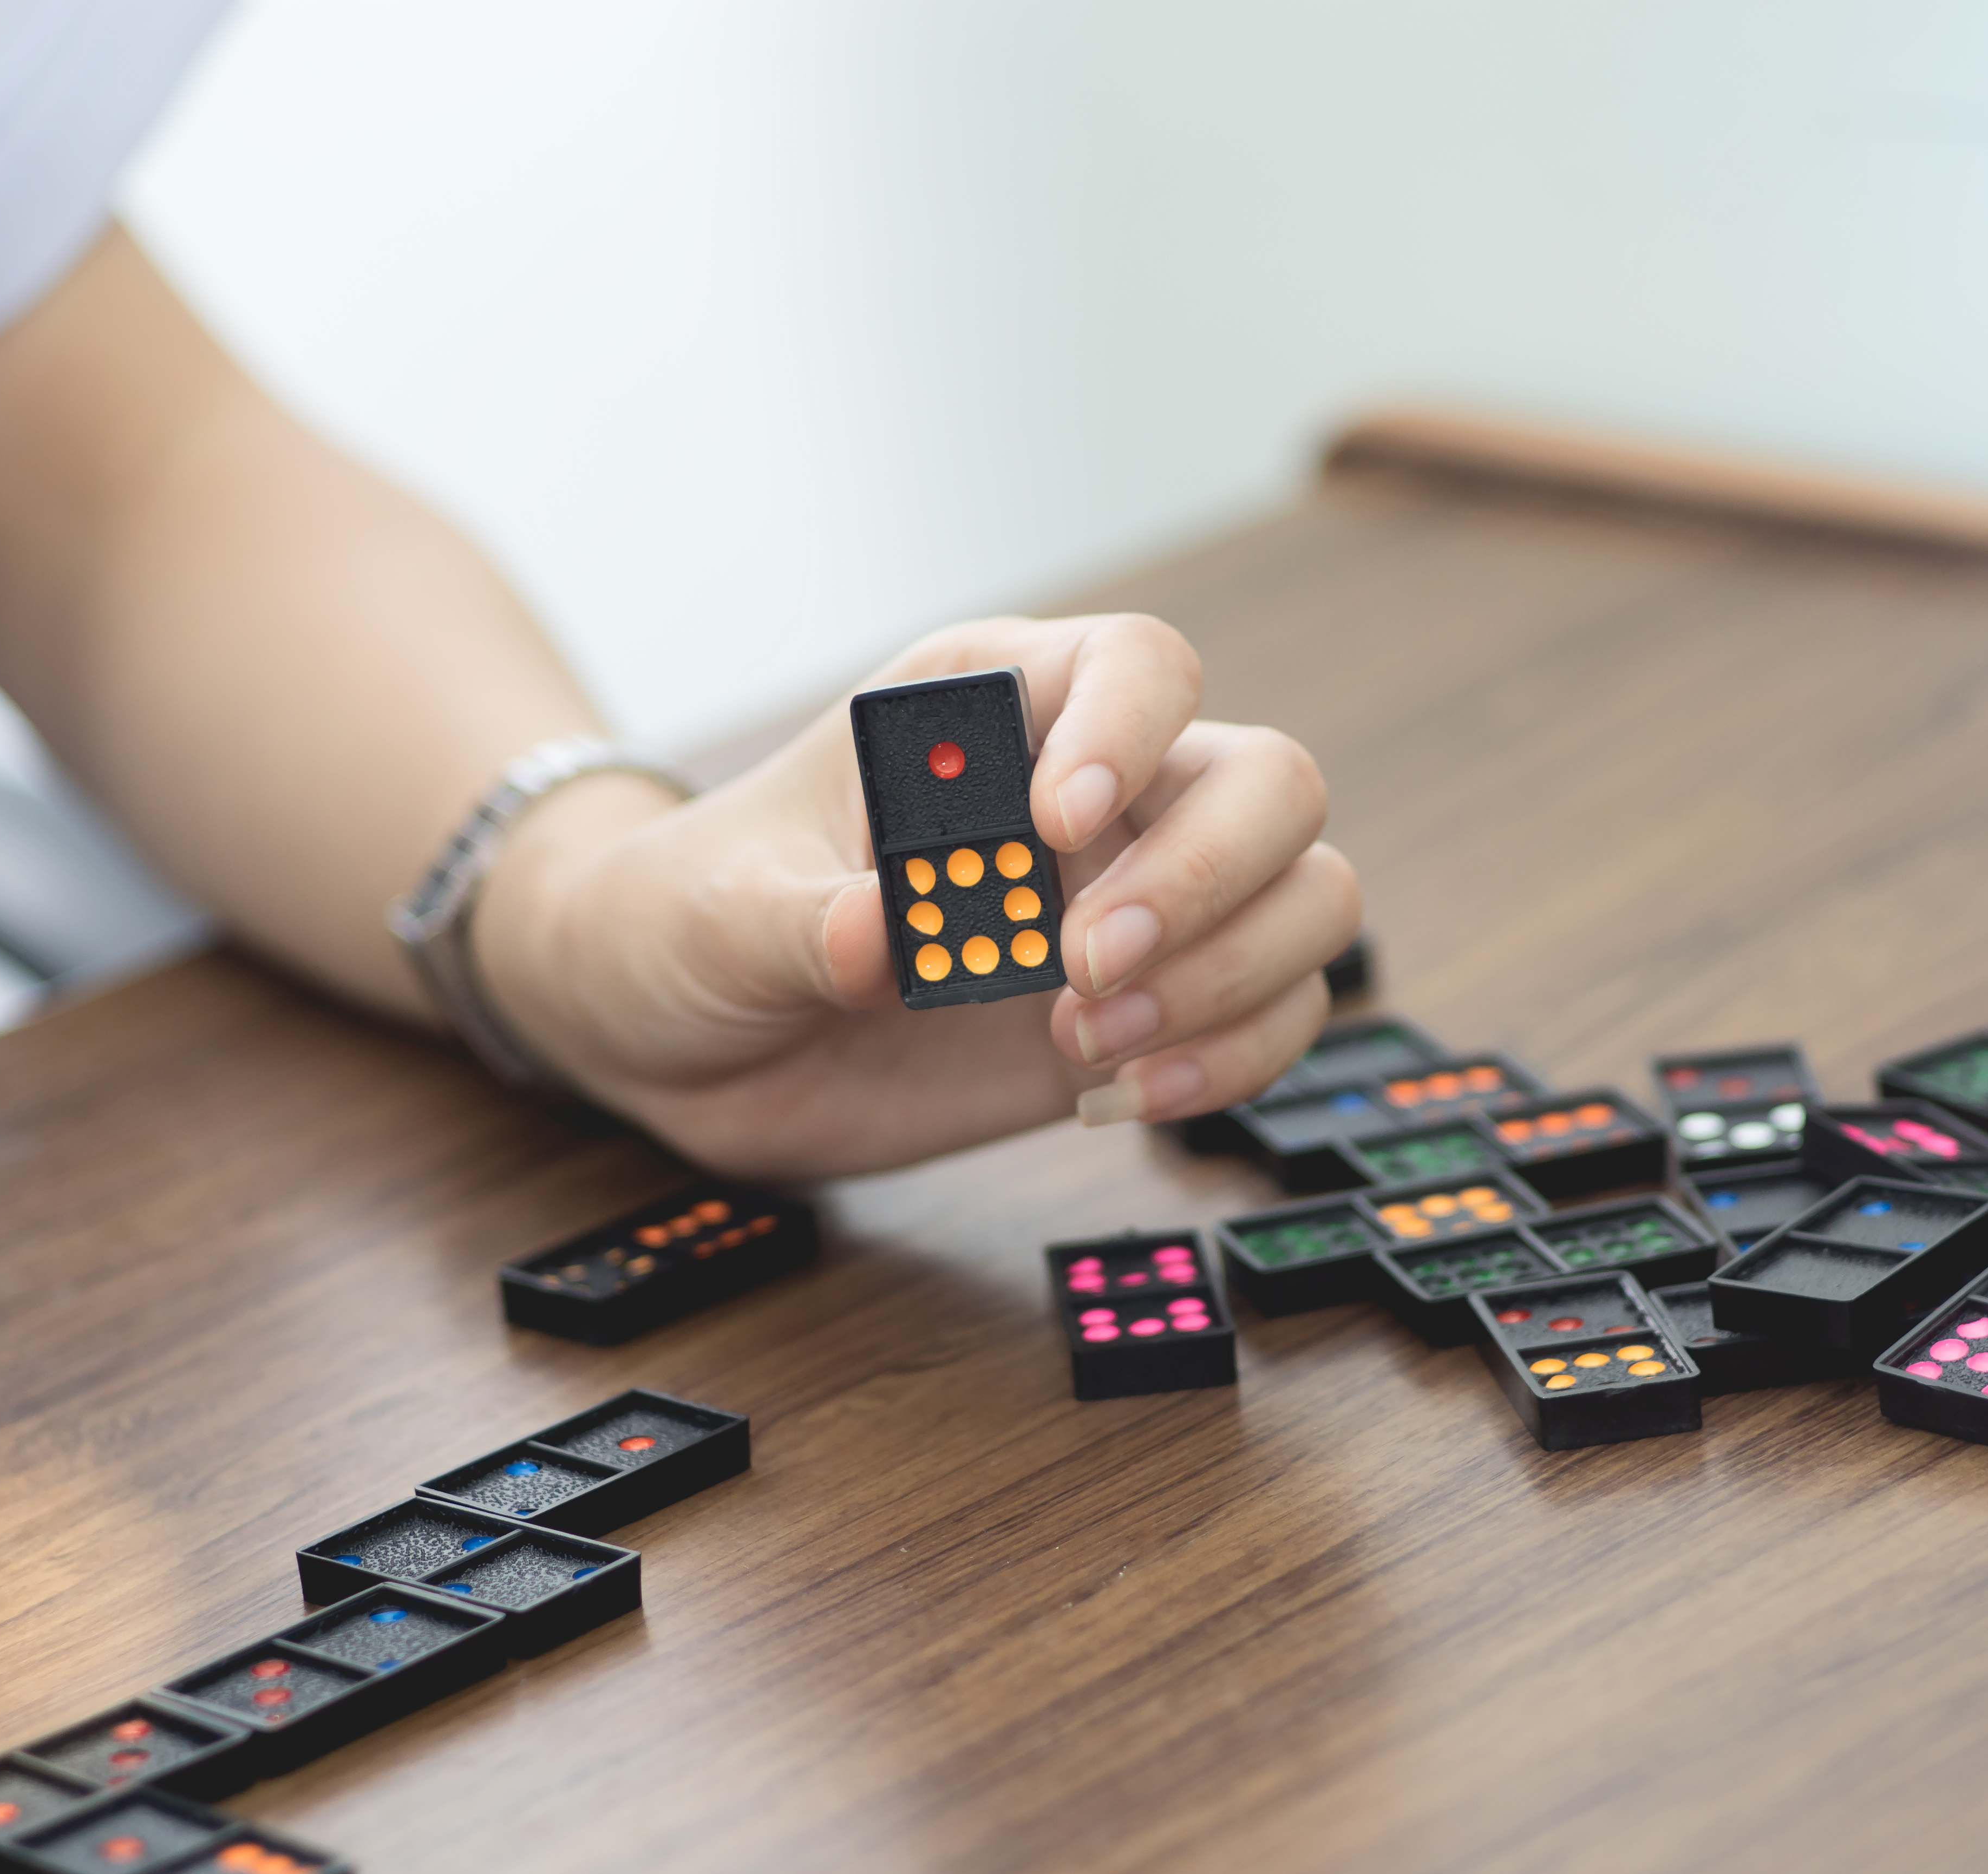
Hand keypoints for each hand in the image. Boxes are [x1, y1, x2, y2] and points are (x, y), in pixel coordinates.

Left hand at [472, 614, 1361, 1180]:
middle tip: (1081, 971)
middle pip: (1268, 782)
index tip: (1054, 828)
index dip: (1129, 733)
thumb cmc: (693, 924)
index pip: (1138, 664)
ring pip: (1306, 895)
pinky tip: (1115, 1096)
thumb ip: (803, 924)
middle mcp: (1096, 792)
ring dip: (1231, 979)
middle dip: (1206, 881)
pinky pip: (1275, 1012)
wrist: (681, 1041)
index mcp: (995, 706)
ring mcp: (1138, 902)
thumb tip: (885, 937)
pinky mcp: (1150, 1010)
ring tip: (1086, 1047)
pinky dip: (1229, 1059)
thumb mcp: (717, 917)